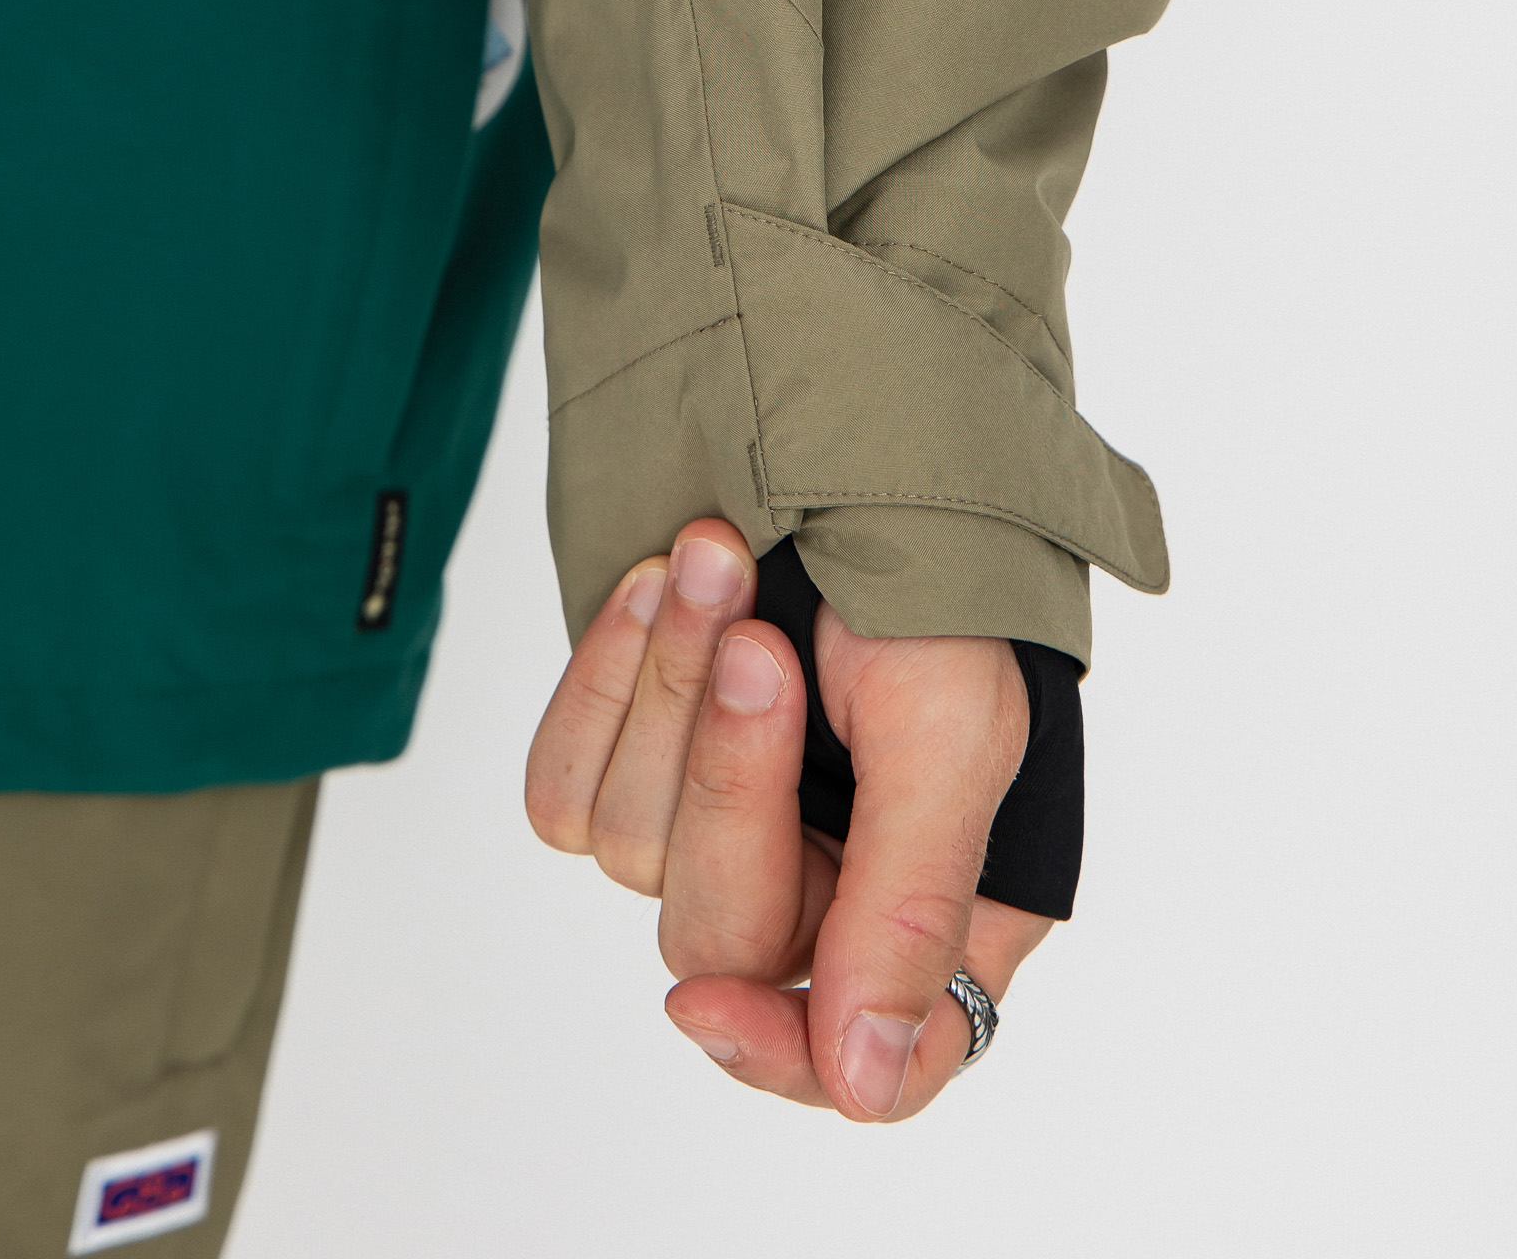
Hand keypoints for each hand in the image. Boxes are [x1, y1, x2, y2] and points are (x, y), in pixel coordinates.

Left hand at [525, 518, 1053, 1120]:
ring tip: (715, 556)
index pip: (861, 1072)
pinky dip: (600, 683)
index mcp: (930, 911)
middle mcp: (820, 891)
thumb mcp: (953, 731)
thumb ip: (912, 905)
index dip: (778, 1057)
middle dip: (730, 778)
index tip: (705, 1009)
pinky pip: (564, 793)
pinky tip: (651, 583)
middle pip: (723, 941)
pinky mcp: (623, 773)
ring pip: (636, 849)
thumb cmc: (933, 583)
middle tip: (757, 643)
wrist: (839, 435)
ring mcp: (711, 831)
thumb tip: (860, 1082)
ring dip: (669, 687)